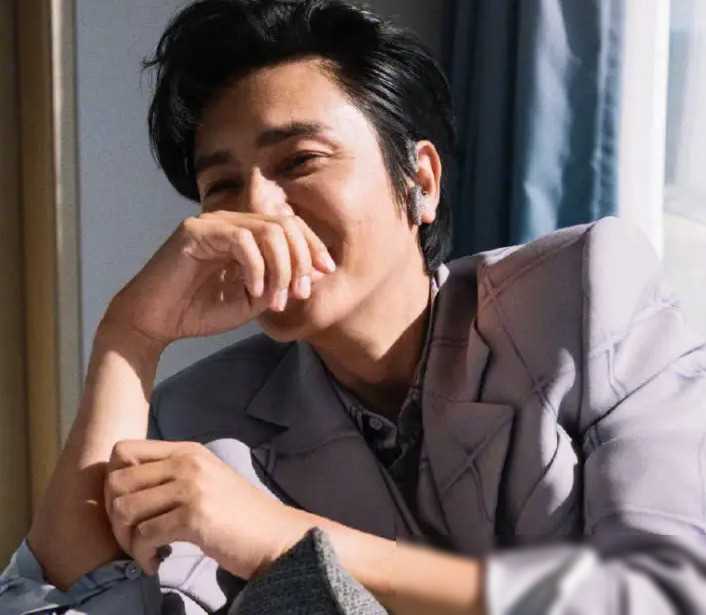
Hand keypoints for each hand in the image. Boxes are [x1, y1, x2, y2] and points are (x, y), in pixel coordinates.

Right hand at [103, 210, 335, 346]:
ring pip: (268, 231)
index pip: (289, 226)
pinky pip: (241, 240)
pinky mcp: (196, 231)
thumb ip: (278, 283)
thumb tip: (312, 273)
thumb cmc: (200, 311)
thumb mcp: (252, 299)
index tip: (325, 272)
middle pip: (285, 224)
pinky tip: (254, 290)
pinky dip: (256, 267)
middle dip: (301, 259)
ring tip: (275, 300)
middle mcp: (231, 222)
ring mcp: (213, 223)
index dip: (312, 246)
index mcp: (245, 234)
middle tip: (301, 292)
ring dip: (281, 268)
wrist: (155, 322)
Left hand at [104, 439, 307, 577]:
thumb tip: (125, 489)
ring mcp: (191, 488)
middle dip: (113, 515)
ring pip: (125, 509)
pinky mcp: (194, 517)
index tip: (128, 507)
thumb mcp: (206, 479)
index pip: (123, 451)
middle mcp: (187, 463)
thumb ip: (173, 475)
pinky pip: (144, 536)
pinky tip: (156, 563)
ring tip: (144, 552)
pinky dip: (142, 556)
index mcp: (187, 451)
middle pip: (116, 481)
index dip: (113, 481)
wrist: (275, 535)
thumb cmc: (240, 514)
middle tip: (131, 536)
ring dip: (125, 540)